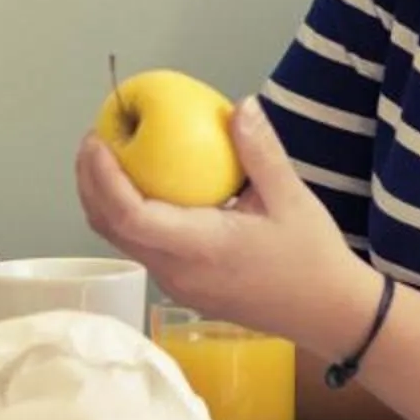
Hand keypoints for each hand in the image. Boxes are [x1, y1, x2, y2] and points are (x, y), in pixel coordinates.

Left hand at [73, 96, 379, 357]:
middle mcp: (176, 272)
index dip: (103, 178)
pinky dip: (126, 214)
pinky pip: (140, 246)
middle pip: (110, 228)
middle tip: (95, 139)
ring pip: (121, 240)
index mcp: (199, 248)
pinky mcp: (182, 287)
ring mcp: (175, 284)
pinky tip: (143, 186)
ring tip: (109, 157)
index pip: (130, 215)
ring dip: (104, 199)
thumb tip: (239, 104)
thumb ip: (260, 152)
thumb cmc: (312, 258)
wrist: (329, 315)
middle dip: (90, 182)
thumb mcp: (291, 199)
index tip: (97, 140)